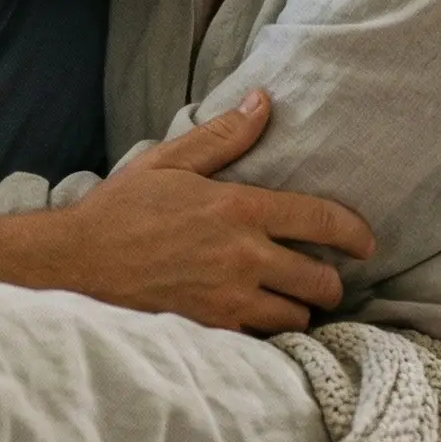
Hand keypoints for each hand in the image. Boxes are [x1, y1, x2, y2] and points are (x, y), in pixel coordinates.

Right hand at [51, 91, 376, 333]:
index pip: (321, 220)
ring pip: (297, 316)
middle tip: (321, 276)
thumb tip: (264, 101)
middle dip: (330, 280)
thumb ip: (223, 136)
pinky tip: (257, 320)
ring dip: (299, 308)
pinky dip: (268, 331)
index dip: (354, 233)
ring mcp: (229, 301)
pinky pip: (263, 340)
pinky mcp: (212, 332)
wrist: (74, 266)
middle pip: (321, 280)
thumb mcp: (168, 162)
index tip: (366, 243)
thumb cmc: (119, 211)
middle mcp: (243, 258)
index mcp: (237, 209)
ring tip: (287, 299)